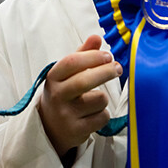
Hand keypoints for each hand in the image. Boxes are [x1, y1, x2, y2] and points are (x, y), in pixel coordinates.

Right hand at [37, 34, 122, 156]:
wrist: (49, 127)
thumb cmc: (63, 93)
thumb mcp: (67, 73)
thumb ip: (82, 54)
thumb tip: (96, 37)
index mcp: (53, 77)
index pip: (72, 62)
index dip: (92, 56)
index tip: (108, 55)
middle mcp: (57, 95)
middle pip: (85, 80)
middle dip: (106, 72)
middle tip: (118, 68)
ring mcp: (65, 114)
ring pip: (99, 99)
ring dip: (103, 98)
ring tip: (94, 101)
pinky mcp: (75, 130)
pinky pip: (102, 117)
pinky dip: (103, 115)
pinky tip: (92, 115)